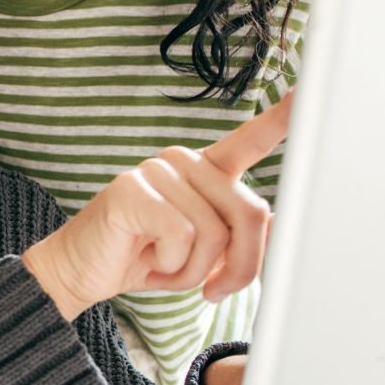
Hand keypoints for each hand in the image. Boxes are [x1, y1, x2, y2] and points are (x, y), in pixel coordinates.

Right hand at [22, 94, 292, 319]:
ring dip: (195, 271)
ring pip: (215, 233)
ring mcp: (156, 170)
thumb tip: (282, 229)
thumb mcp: (205, 253)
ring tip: (166, 267)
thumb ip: (239, 236)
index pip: (248, 141)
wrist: (81, 272)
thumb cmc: (146, 260)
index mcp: (205, 171)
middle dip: (243, 265)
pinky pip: (181, 236)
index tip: (303, 93)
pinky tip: (147, 259)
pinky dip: (170, 264)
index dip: (278, 120)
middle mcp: (184, 161)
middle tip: (218, 291)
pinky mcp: (132, 189)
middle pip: (249, 212)